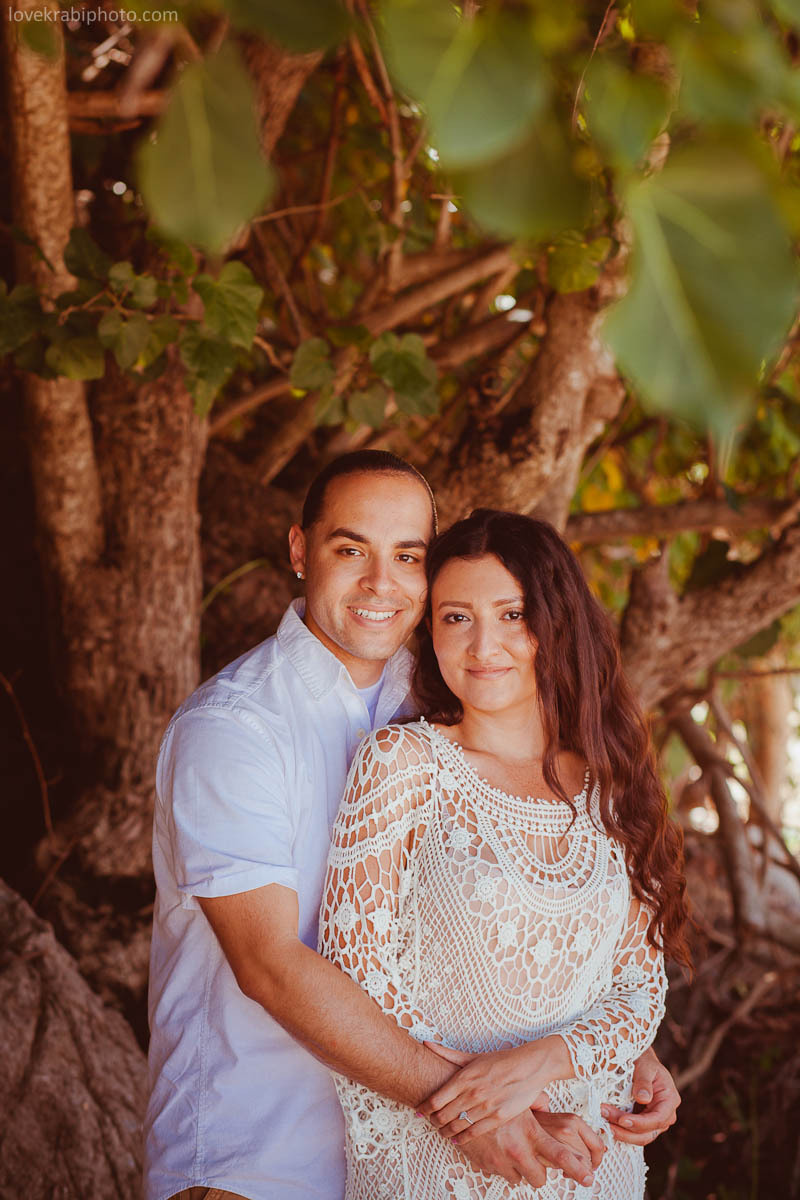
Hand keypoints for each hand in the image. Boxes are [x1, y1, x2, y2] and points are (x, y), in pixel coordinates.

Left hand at [418, 1037, 571, 1142]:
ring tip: (442, 1132)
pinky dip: (463, 1138)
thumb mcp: (473, 1056)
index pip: (435, 1099)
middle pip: (443, 1115)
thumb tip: (426, 1042)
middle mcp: (472, 1093)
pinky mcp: (498, 1117)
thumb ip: (448, 1053)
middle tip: (431, 1123)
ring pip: (457, 1126)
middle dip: (434, 1121)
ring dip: (446, 1131)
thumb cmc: (501, 1060)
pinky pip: (475, 1132)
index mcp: (463, 1077)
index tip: (420, 1112)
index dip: (424, 1109)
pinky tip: (458, 1139)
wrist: (530, 1066)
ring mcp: (485, 1106)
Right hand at [457, 1108, 602, 1188]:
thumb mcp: (518, 1097)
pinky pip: (502, 1174)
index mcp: (531, 1132)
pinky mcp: (488, 1166)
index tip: (590, 1178)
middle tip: (536, 1161)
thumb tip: (546, 1103)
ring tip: (511, 1150)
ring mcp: (502, 1160)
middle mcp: (519, 1149)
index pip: (561, 1156)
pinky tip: (496, 1148)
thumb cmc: (490, 1096)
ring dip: (518, 1168)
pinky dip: (501, 1165)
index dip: (578, 1170)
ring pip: (520, 1179)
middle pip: (540, 1178)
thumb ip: (536, 1103)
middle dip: (539, 1172)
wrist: (456, 1103)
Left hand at [602, 1047, 679, 1145]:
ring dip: (620, 1133)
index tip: (621, 1120)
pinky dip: (620, 1131)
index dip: (639, 1123)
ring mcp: (654, 1122)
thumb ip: (644, 1082)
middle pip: (647, 1133)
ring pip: (639, 1137)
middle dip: (625, 1130)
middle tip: (605, 1119)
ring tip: (602, 1123)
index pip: (657, 1119)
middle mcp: (665, 1115)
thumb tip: (643, 1099)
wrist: (641, 1062)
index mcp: (670, 1101)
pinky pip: (632, 1133)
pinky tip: (606, 1126)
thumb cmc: (644, 1062)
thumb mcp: (645, 1067)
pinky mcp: (643, 1124)